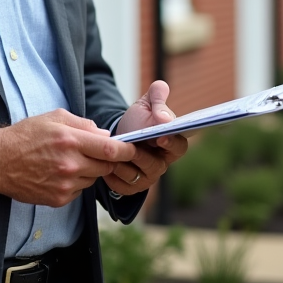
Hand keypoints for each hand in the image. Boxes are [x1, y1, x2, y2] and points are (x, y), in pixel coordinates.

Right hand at [0, 109, 136, 207]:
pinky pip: (80, 190)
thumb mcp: (55, 118)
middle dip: (108, 160)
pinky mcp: (59, 199)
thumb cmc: (26, 135)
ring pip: (93, 178)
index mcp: (71, 140)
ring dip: (90, 170)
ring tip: (70, 160)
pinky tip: (59, 173)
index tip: (132, 149)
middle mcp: (70, 164)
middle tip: (97, 153)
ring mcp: (65, 184)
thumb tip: (106, 135)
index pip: (112, 150)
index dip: (127, 150)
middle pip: (106, 166)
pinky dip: (76, 182)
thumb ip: (84, 124)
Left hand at [106, 81, 188, 195]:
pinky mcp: (131, 187)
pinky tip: (103, 163)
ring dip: (123, 164)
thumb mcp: (148, 101)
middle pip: (154, 165)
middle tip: (129, 146)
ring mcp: (147, 177)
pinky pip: (121, 185)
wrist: (120, 133)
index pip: (179, 147)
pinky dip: (111, 176)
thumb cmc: (139, 118)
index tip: (160, 136)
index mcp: (173, 144)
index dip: (172, 143)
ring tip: (111, 153)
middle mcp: (162, 164)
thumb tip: (164, 117)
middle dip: (140, 155)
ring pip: (136, 175)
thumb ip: (159, 95)